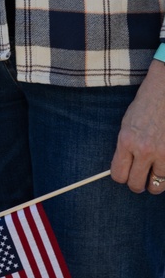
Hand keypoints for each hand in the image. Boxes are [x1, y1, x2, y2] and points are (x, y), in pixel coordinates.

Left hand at [110, 59, 164, 192]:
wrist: (164, 91)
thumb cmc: (145, 105)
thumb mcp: (127, 124)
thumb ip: (125, 147)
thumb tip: (124, 169)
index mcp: (126, 140)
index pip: (118, 174)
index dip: (121, 177)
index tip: (125, 174)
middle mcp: (144, 150)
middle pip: (136, 184)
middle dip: (137, 184)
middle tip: (140, 178)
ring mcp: (163, 153)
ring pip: (156, 186)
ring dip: (154, 182)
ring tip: (154, 172)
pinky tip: (163, 164)